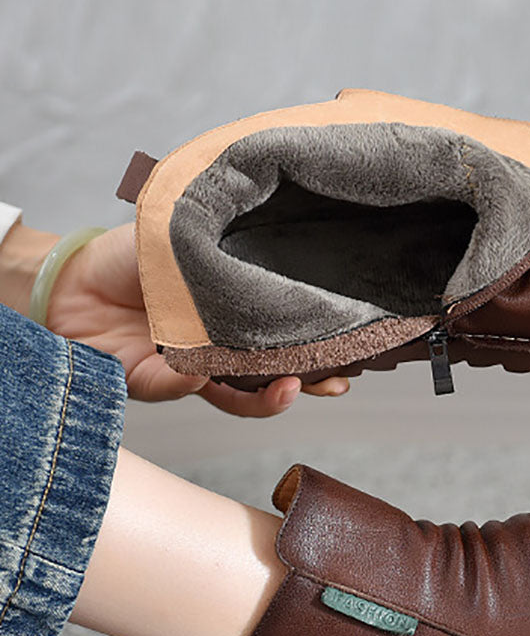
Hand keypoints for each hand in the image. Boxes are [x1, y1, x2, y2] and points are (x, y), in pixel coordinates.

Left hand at [45, 223, 348, 414]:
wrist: (72, 273)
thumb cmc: (133, 253)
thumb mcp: (189, 237)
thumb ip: (224, 253)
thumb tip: (269, 265)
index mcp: (234, 313)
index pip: (285, 335)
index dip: (317, 346)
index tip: (352, 345)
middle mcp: (218, 346)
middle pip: (272, 374)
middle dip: (307, 382)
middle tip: (335, 382)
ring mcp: (187, 367)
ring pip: (235, 394)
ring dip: (264, 398)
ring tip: (289, 389)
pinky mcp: (150, 380)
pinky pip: (178, 386)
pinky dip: (192, 382)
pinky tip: (206, 372)